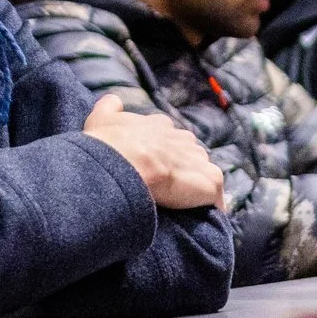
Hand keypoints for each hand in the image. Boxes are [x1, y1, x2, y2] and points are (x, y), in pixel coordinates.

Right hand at [83, 93, 223, 210]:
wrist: (124, 163)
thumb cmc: (110, 145)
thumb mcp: (101, 119)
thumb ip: (109, 108)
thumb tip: (114, 100)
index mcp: (160, 126)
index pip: (169, 137)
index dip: (164, 152)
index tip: (157, 165)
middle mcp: (182, 139)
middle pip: (190, 153)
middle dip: (184, 168)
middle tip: (170, 188)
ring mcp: (198, 159)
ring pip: (203, 171)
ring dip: (197, 186)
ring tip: (186, 205)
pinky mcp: (208, 180)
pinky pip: (215, 193)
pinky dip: (212, 205)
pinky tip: (204, 216)